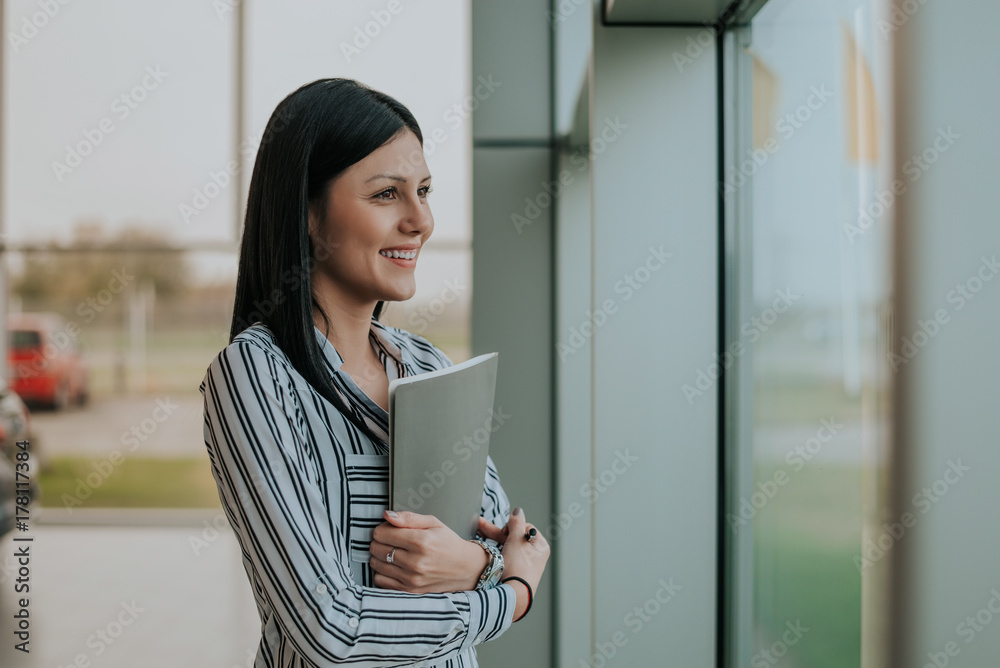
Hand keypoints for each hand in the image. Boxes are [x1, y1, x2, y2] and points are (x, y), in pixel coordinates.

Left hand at [369, 510, 488, 592]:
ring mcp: (412, 578)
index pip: (382, 533)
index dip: (383, 528)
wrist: (465, 568)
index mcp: (421, 541)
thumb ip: (408, 518)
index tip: (390, 529)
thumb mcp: (433, 523)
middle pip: (376, 548)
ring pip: (376, 564)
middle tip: (391, 540)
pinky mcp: (410, 590)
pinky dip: (382, 572)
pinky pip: (380, 581)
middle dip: (379, 541)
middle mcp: (415, 562)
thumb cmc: (448, 542)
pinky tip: (393, 566)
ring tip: (392, 552)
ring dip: (379, 556)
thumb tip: (386, 515)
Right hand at [479, 507, 549, 620]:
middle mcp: (535, 556)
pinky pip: (505, 557)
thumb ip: (516, 523)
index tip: (505, 534)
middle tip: (481, 526)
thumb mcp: (515, 540)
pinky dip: (496, 553)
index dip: (513, 528)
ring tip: (480, 535)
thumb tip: (518, 510)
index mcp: (541, 547)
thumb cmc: (518, 567)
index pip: (525, 527)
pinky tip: (485, 552)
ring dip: (494, 542)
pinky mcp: (514, 573)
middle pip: (515, 537)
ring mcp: (525, 565)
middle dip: (498, 533)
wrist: (512, 595)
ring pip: (507, 547)